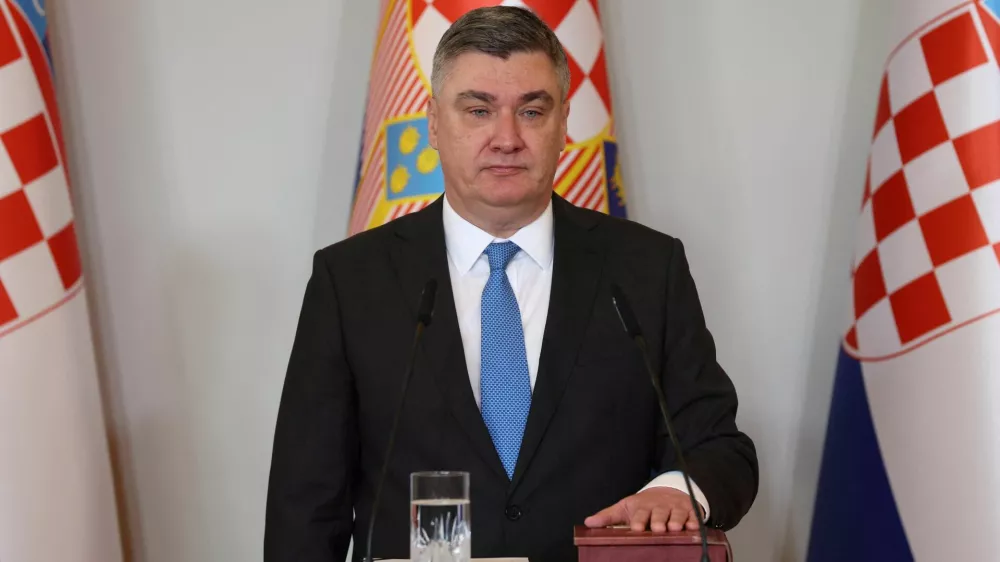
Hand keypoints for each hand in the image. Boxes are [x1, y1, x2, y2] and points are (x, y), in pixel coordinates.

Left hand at [584, 487, 703, 531]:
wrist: (668, 491)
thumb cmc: (643, 506)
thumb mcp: (625, 508)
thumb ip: (608, 516)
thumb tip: (587, 523)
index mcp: (642, 506)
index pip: (640, 513)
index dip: (638, 520)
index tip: (636, 528)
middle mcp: (659, 506)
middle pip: (659, 513)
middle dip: (658, 520)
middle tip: (657, 528)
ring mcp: (675, 508)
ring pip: (676, 514)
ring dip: (676, 520)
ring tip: (674, 528)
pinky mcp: (689, 511)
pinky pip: (693, 516)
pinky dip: (694, 521)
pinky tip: (694, 527)